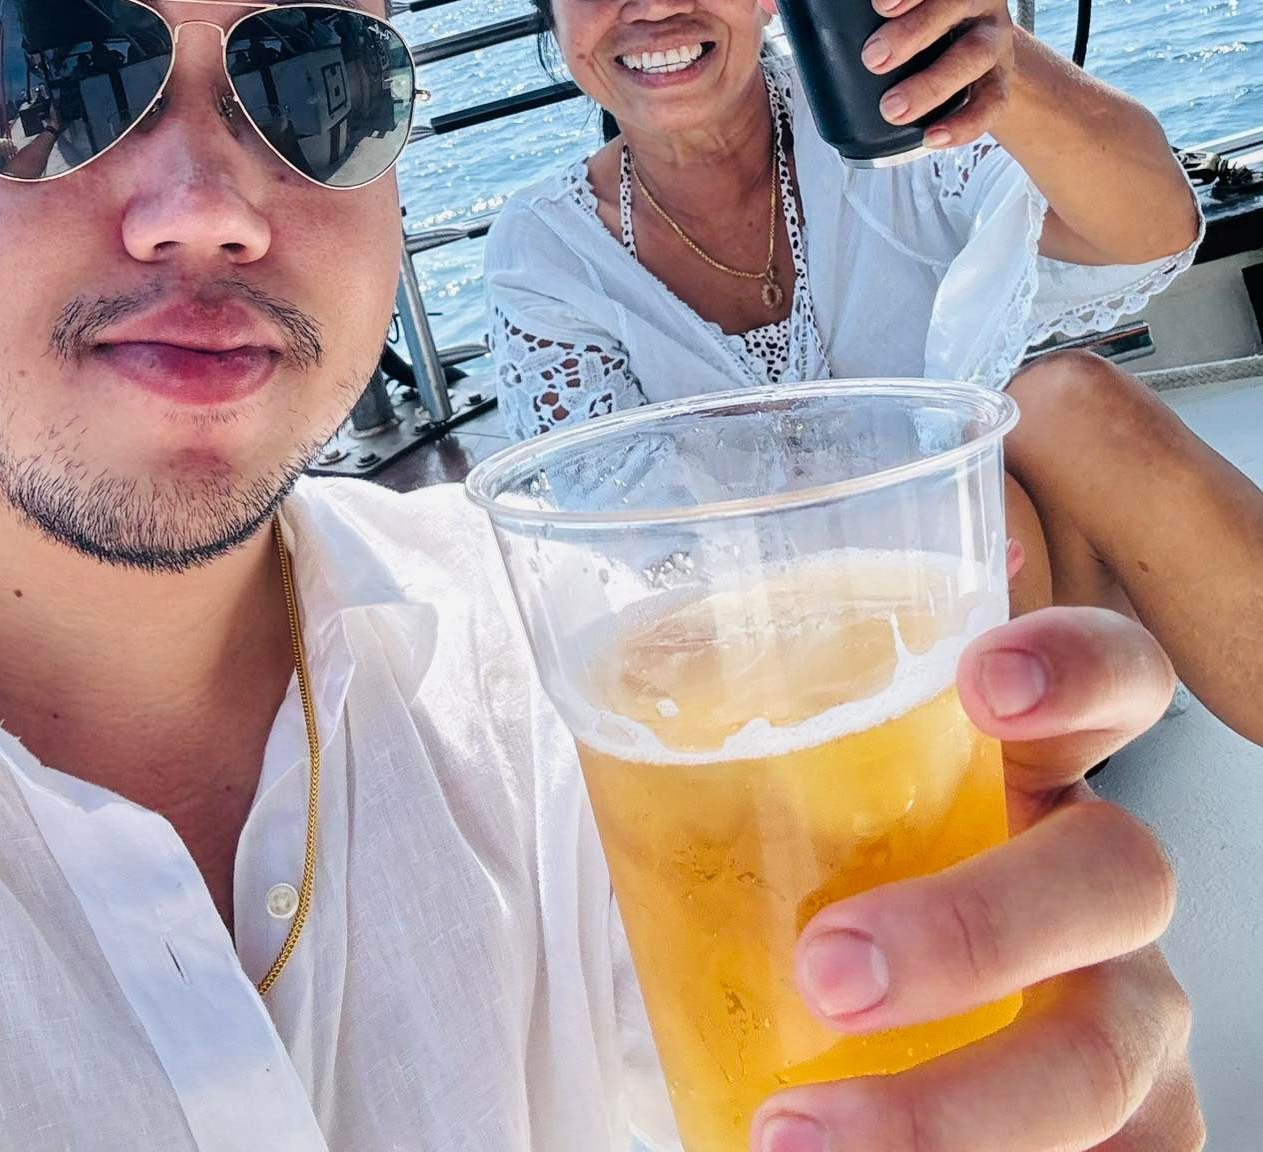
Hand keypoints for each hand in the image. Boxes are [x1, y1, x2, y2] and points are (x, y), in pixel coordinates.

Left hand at [750, 609, 1201, 1151]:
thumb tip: (632, 676)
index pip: (1114, 680)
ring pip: (1099, 1060)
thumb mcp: (809, 825)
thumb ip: (759, 756)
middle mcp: (1105, 891)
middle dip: (975, 927)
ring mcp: (1134, 1022)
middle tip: (827, 972)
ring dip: (947, 1111)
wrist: (866, 1046)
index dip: (1077, 666)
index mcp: (1033, 776)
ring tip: (793, 1137)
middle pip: (1118, 876)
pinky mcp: (1139, 1141)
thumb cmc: (835, 906)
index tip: (981, 681)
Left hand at [861, 0, 1014, 146]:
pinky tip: (932, 136)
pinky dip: (965, 122)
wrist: (973, 38)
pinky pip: (993, 101)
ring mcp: (997, 34)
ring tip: (892, 108)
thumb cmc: (916, 6)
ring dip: (933, 82)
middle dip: (914, 31)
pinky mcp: (1003, 76)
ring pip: (975, 54)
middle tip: (873, 58)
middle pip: (956, 3)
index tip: (879, 2)